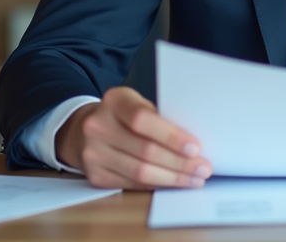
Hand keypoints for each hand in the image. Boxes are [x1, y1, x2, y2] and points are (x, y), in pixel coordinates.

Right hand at [54, 86, 211, 189]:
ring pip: (140, 172)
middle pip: (145, 150)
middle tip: (203, 168)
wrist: (83, 130)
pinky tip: (173, 183)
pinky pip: (132, 184)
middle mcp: (98, 126)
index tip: (195, 148)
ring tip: (194, 179)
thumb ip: (158, 117)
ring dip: (172, 178)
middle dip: (180, 163)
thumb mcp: (135, 103)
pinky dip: (157, 184)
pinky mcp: (95, 175)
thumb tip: (192, 143)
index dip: (171, 136)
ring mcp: (94, 153)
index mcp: (113, 101)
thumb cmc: (120, 115)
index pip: (142, 119)